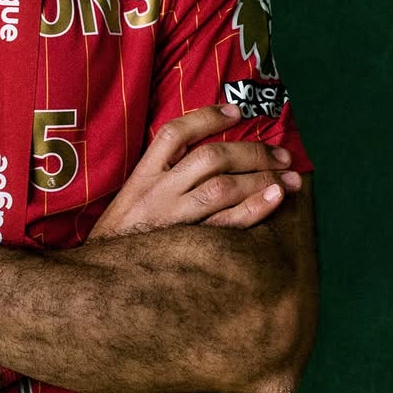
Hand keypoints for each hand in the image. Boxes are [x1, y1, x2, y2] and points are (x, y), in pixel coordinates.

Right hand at [89, 104, 301, 237]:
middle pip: (210, 158)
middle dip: (251, 152)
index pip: (175, 134)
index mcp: (142, 176)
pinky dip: (254, 209)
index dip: (207, 117)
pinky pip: (226, 225)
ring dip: (260, 178)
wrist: (102, 281)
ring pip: (221, 188)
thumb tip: (206, 157)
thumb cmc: (123, 236)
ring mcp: (173, 220)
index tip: (237, 111)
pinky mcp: (187, 247)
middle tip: (282, 154)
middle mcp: (158, 192)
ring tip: (290, 178)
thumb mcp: (132, 197)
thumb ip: (161, 176)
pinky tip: (275, 199)